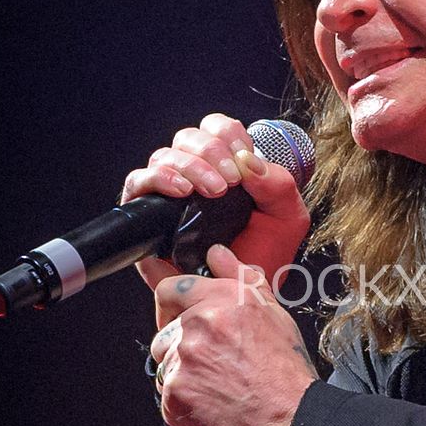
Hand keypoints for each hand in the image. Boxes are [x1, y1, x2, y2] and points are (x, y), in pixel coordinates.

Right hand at [121, 112, 310, 299]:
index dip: (228, 133)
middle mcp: (192, 176)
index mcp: (224, 168)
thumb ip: (278, 185)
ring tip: (213, 190)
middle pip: (188, 138)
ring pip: (163, 156)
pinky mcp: (146, 217)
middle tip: (230, 181)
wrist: (240, 296)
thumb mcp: (287, 218)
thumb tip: (248, 160)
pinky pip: (138, 183)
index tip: (244, 156)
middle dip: (211, 151)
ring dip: (191, 166)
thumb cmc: (263, 258)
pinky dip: (158, 179)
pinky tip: (181, 191)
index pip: (215, 129)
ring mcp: (167, 195)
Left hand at [150, 245, 318, 425]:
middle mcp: (199, 325)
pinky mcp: (174, 394)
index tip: (168, 309)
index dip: (170, 302)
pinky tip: (211, 403)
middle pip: (163, 329)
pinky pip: (166, 394)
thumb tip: (218, 254)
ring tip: (216, 383)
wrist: (291, 421)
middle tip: (212, 360)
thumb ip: (241, 277)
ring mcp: (183, 360)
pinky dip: (183, 402)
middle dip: (180, 343)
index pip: (169, 288)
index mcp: (223, 300)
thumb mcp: (273, 314)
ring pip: (164, 362)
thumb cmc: (286, 372)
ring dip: (181, 372)